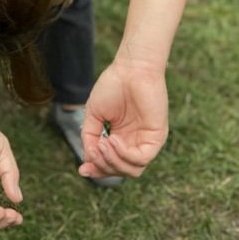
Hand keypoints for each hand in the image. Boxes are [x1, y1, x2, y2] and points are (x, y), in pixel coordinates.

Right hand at [79, 58, 167, 178]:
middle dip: (103, 166)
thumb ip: (90, 137)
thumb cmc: (113, 86)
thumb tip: (88, 159)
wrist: (131, 68)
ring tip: (103, 144)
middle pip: (120, 170)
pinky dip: (124, 154)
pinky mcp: (157, 138)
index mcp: (121, 138)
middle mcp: (135, 142)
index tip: (82, 170)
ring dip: (113, 162)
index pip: (112, 164)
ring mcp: (146, 141)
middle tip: (94, 150)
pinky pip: (141, 159)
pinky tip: (113, 139)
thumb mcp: (94, 114)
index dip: (97, 170)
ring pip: (132, 170)